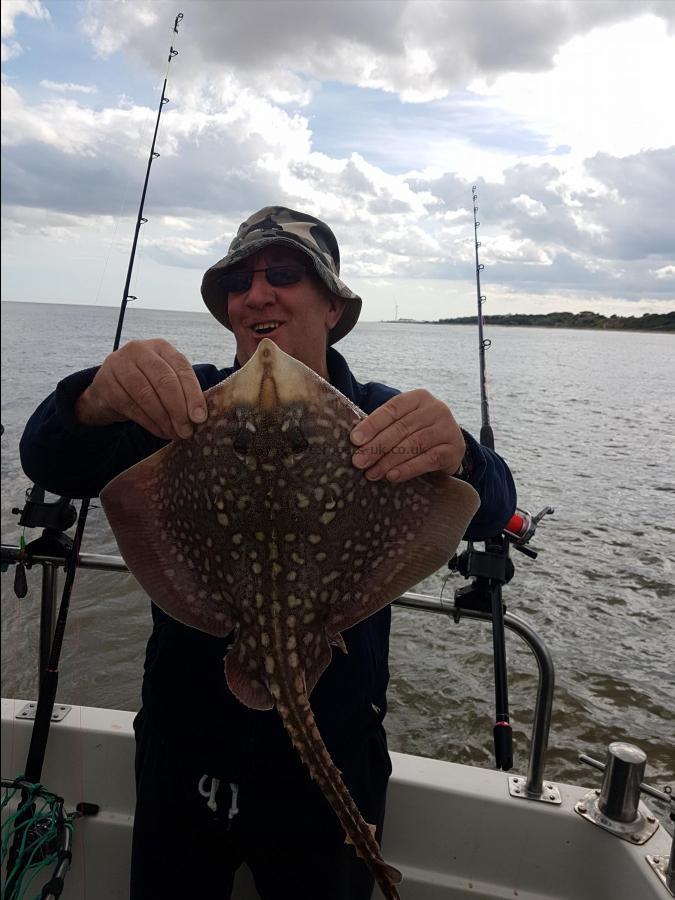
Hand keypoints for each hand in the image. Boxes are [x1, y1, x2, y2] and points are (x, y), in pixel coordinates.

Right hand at [74, 339, 206, 439]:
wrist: (107, 389)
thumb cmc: (145, 383)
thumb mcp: (163, 379)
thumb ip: (181, 391)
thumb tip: (199, 417)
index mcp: (160, 347)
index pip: (182, 368)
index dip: (193, 394)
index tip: (200, 417)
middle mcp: (139, 350)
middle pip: (164, 381)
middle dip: (178, 410)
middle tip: (187, 431)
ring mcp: (119, 364)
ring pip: (147, 395)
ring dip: (164, 419)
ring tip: (174, 434)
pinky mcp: (106, 383)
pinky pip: (131, 407)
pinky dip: (149, 423)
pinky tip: (159, 431)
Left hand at [350, 390, 464, 482]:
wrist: (451, 446)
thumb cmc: (419, 432)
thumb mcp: (405, 422)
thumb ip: (385, 428)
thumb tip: (357, 443)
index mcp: (419, 398)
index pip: (392, 409)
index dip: (372, 424)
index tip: (355, 440)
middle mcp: (436, 409)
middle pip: (401, 428)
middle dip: (377, 446)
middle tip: (359, 461)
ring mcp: (447, 429)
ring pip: (414, 444)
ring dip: (389, 460)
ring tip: (372, 473)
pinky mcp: (453, 450)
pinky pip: (428, 460)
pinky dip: (408, 469)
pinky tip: (392, 476)